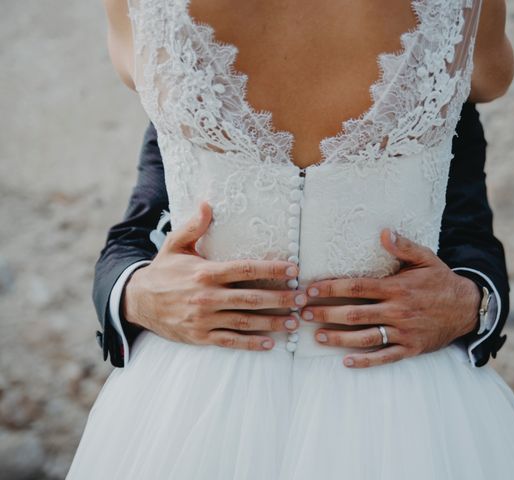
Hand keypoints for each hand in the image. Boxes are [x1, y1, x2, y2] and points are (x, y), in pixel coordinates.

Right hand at [122, 200, 306, 349]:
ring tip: (293, 322)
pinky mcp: (201, 336)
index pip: (245, 269)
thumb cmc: (162, 271)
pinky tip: (270, 344)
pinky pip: (230, 341)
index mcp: (205, 273)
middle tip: (302, 299)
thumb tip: (208, 203)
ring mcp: (204, 319)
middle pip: (251, 298)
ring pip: (245, 321)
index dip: (272, 269)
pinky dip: (251, 343)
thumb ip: (193, 226)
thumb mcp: (174, 245)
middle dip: (280, 299)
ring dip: (272, 322)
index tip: (293, 270)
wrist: (136, 301)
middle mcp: (207, 297)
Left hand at [300, 229, 480, 367]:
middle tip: (303, 313)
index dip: (331, 288)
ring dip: (339, 338)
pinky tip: (346, 361)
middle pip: (354, 313)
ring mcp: (404, 332)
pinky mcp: (410, 349)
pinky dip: (365, 361)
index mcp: (397, 288)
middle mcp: (398, 311)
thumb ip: (404, 246)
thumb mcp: (426, 258)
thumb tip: (384, 231)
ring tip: (317, 336)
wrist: (468, 308)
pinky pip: (384, 357)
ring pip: (365, 337)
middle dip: (326, 313)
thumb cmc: (441, 281)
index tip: (310, 288)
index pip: (357, 287)